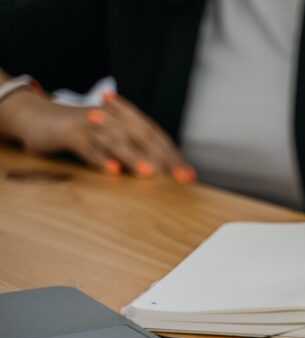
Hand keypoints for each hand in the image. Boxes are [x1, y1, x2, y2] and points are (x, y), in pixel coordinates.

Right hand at [0, 88, 195, 182]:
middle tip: (180, 178)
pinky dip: (100, 159)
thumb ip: (134, 151)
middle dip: (164, 158)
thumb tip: (163, 172)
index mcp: (127, 119)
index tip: (189, 176)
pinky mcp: (69, 133)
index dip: (174, 156)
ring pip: (117, 141)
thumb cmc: (83, 132)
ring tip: (151, 174)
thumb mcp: (111, 139)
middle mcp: (113, 118)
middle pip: (143, 138)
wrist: (37, 115)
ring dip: (135, 158)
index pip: (156, 137)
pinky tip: (113, 171)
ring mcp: (91, 124)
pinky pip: (87, 147)